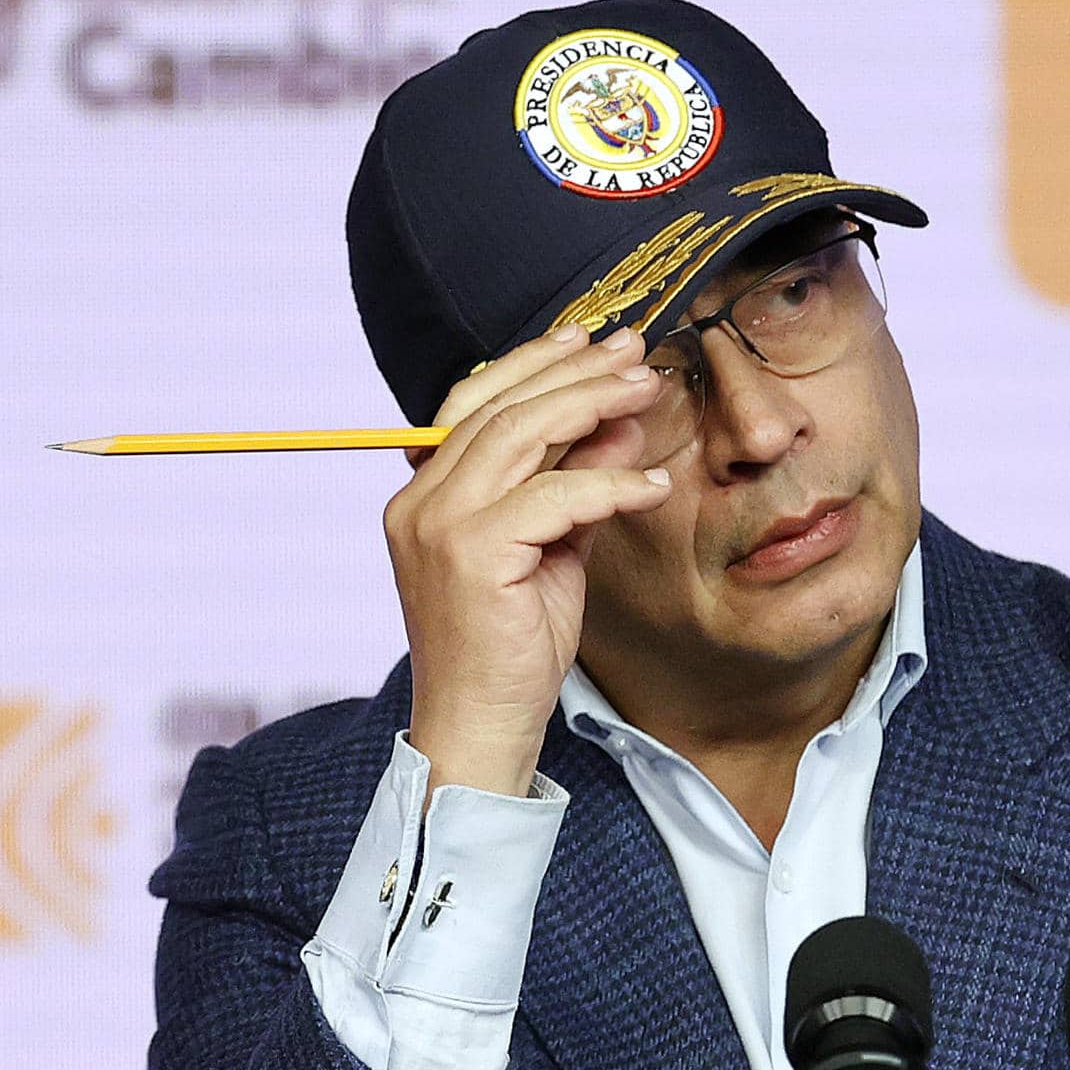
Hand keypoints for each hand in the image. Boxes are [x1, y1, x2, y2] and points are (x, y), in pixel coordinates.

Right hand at [382, 324, 673, 800]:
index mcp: (422, 494)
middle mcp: (418, 501)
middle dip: (574, 372)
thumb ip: (574, 484)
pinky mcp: (472, 554)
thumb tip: (616, 425)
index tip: (591, 341)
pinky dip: (608, 485)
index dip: (534, 365)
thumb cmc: (512, 647)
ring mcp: (438, 525)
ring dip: (593, 404)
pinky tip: (651, 485)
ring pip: (521, 436)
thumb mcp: (552, 549)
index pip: (474, 403)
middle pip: (501, 407)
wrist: (482, 728)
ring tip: (647, 388)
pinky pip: (553, 498)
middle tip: (634, 351)